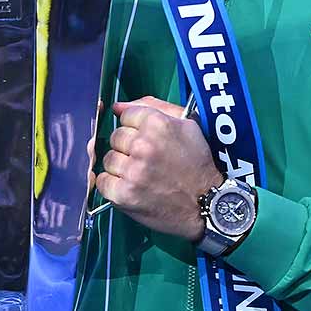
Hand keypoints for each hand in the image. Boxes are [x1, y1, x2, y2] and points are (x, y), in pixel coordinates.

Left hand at [94, 97, 221, 242]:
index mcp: (158, 124)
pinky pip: (102, 182)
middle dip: (129, 147)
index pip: (125, 115)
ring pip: (108, 159)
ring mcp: (132, 171)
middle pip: (115, 137)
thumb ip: (152, 107)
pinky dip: (113, 185)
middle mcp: (143, 145)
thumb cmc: (197, 164)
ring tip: (142, 174)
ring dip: (121, 166)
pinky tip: (133, 186)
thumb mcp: (188, 125)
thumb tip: (118, 107)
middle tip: (149, 160)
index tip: (149, 140)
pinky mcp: (123, 194)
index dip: (137, 128)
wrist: (207, 203)